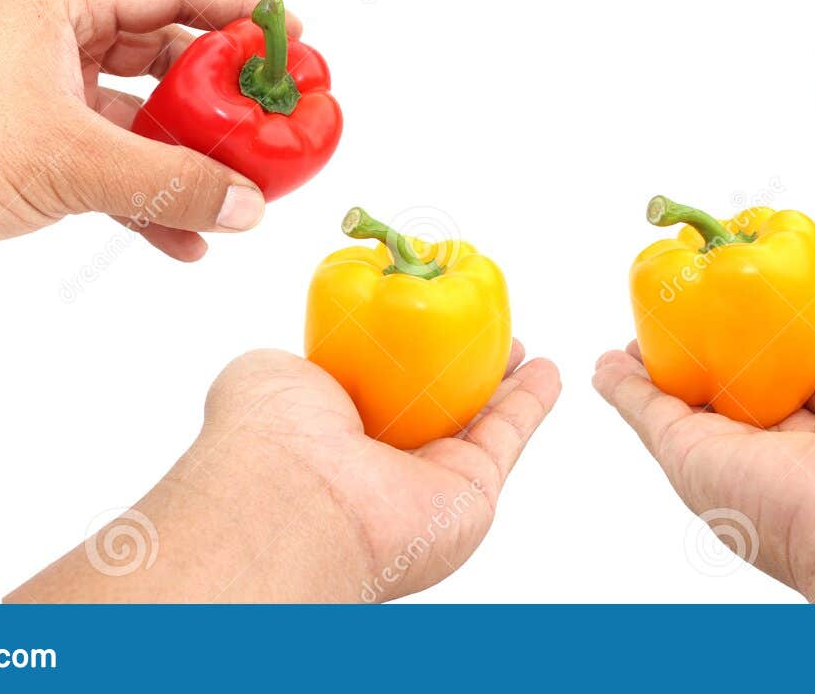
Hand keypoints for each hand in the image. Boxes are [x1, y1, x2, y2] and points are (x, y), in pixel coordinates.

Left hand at [0, 0, 290, 271]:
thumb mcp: (70, 160)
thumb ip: (169, 181)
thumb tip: (250, 203)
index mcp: (64, 6)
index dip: (240, 10)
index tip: (294, 39)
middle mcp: (60, 41)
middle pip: (169, 54)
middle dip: (224, 95)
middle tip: (276, 121)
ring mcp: (49, 96)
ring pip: (146, 117)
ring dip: (190, 156)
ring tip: (243, 192)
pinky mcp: (36, 148)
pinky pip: (115, 165)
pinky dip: (149, 197)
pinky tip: (186, 239)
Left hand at [11, 345, 560, 601]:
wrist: (296, 501)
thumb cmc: (266, 437)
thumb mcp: (268, 373)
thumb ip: (304, 359)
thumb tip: (317, 353)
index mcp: (328, 430)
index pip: (378, 384)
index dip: (404, 347)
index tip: (425, 312)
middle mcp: (379, 461)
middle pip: (433, 401)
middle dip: (459, 364)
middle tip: (482, 327)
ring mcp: (427, 480)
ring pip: (477, 418)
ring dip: (503, 382)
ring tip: (520, 345)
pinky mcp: (473, 491)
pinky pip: (509, 436)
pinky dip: (532, 402)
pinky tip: (548, 370)